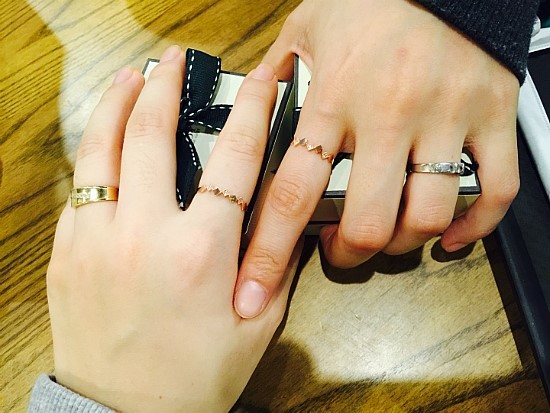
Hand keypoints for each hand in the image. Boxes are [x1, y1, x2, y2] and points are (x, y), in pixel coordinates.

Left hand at [48, 45, 298, 412]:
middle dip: (169, 86)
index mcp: (202, 254)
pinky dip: (95, 153)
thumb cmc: (197, 376)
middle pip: (155, 135)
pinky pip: (80, 186)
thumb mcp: (258, 324)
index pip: (235, 158)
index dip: (252, 109)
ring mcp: (97, 241)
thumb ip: (275, 262)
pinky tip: (106, 139)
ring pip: (103, 149)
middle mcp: (145, 236)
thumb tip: (285, 213)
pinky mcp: (66, 253)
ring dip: (119, 104)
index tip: (260, 79)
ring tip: (131, 77)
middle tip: (174, 60)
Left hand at [234, 0, 518, 317]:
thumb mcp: (306, 30)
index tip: (255, 289)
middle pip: (367, 220)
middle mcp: (388, 112)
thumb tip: (248, 107)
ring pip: (428, 214)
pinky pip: (495, 189)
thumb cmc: (369, 0)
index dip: (271, 251)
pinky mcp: (492, 115)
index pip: (292, 191)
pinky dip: (475, 226)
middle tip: (339, 251)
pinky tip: (450, 234)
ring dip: (403, 244)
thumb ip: (274, 76)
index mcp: (334, 96)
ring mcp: (446, 116)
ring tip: (388, 237)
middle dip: (348, 253)